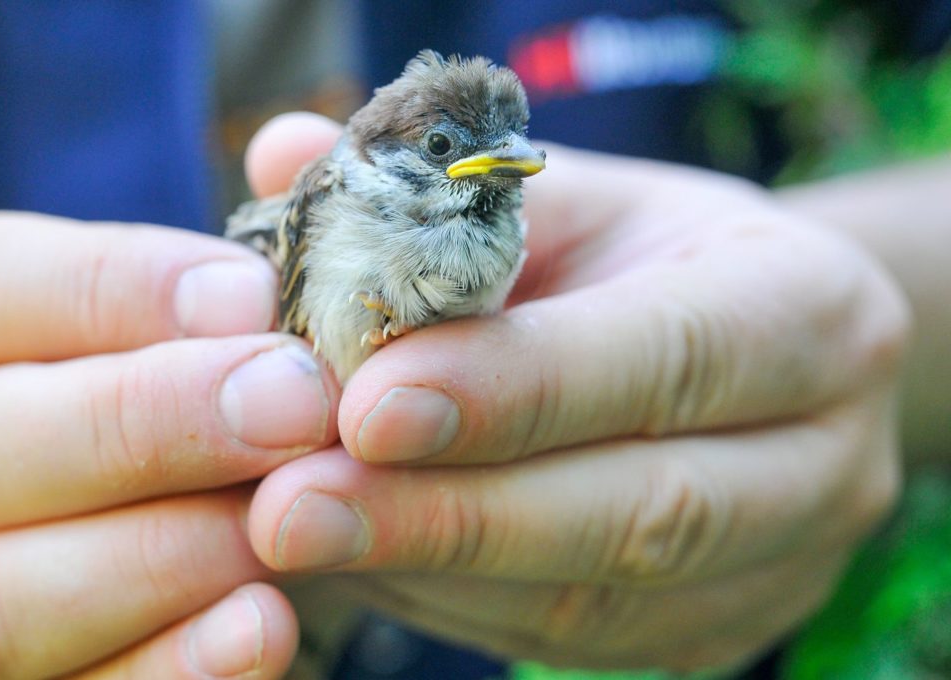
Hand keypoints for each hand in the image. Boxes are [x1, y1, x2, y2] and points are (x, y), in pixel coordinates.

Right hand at [0, 212, 341, 678]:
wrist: (162, 543)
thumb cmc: (179, 425)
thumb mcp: (172, 341)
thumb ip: (211, 273)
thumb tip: (295, 157)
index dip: (113, 290)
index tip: (252, 298)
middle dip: (147, 424)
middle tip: (294, 405)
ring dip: (160, 555)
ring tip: (285, 520)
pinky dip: (166, 670)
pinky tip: (263, 627)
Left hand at [244, 114, 909, 670]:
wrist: (751, 350)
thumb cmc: (648, 253)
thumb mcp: (576, 195)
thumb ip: (447, 194)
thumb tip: (281, 157)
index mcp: (807, 309)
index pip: (664, 356)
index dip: (515, 390)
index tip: (366, 405)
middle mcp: (820, 457)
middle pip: (639, 511)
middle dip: (452, 515)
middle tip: (291, 511)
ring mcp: (777, 565)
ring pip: (595, 602)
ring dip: (431, 571)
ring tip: (299, 534)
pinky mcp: (715, 630)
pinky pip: (569, 638)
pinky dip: (448, 602)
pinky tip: (362, 560)